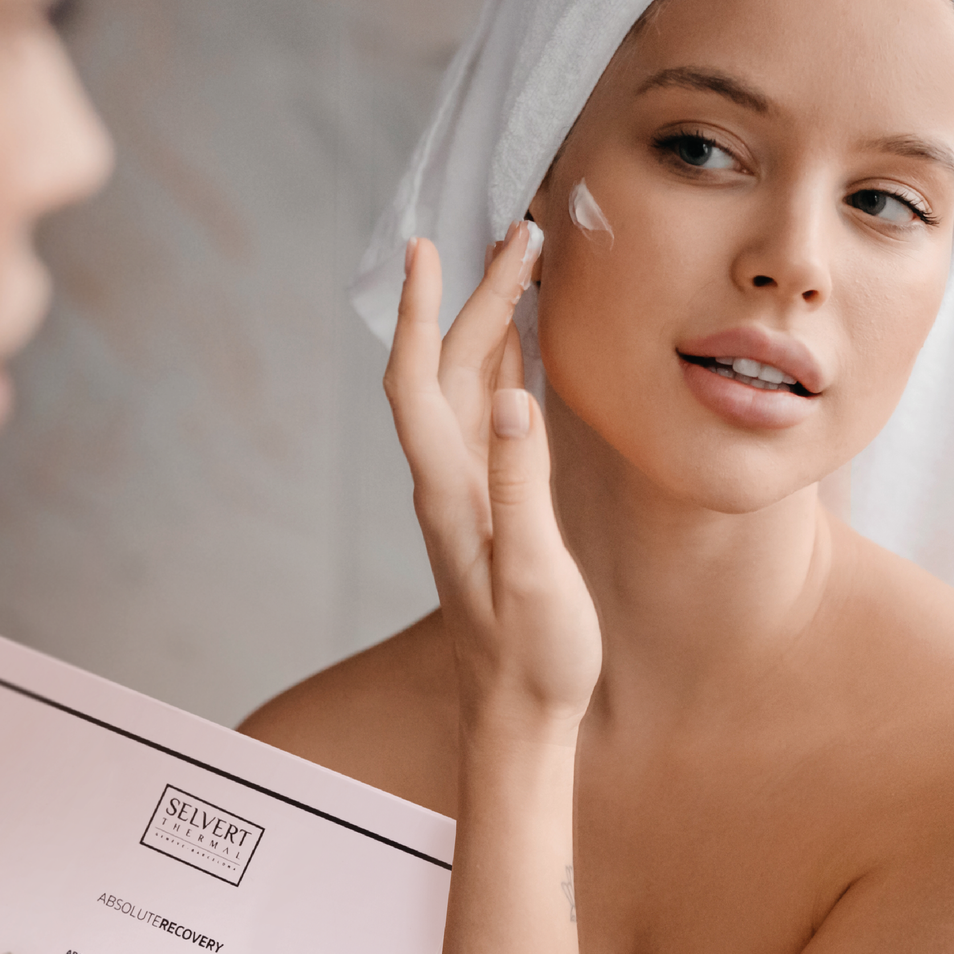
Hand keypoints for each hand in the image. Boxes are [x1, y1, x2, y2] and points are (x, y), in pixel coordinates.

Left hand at [385, 225, 601, 742]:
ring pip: (464, 386)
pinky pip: (487, 416)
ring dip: (487, 323)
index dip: (417, 312)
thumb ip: (521, 487)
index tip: (427, 250)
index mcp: (448, 493)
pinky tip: (521, 345)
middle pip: (445, 369)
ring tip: (519, 266)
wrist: (518, 717)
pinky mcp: (487, 504)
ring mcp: (464, 491)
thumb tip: (510, 399)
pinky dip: (503, 366)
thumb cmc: (533, 658)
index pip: (417, 382)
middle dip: (475, 296)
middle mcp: (446, 482)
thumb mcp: (536, 575)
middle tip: (518, 235)